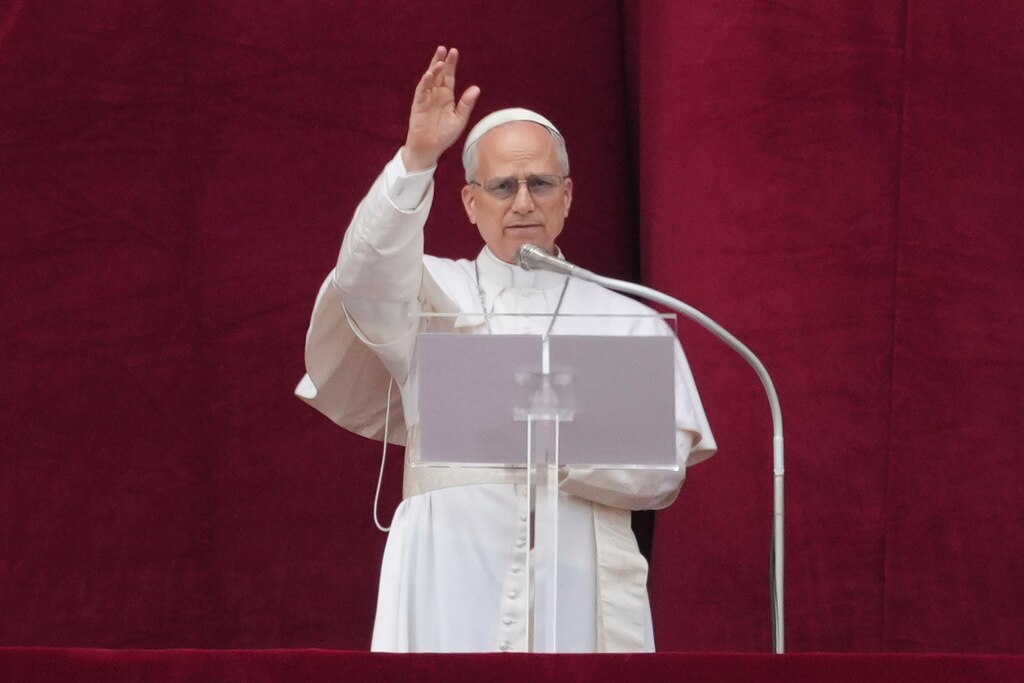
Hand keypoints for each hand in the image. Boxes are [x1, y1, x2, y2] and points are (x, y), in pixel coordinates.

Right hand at [402, 47, 480, 171]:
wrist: (430, 148)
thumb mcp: (459, 119)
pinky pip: (421, 91)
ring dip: (433, 70)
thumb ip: (466, 104)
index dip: (451, 64)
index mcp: (447, 96)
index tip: (454, 51)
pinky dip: (424, 82)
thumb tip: (476, 88)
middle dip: (441, 61)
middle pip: (438, 74)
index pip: (449, 76)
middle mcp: (436, 94)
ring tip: (439, 61)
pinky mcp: (418, 105)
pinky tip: (429, 74)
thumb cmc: (445, 135)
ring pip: (429, 80)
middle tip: (444, 49)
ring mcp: (426, 98)